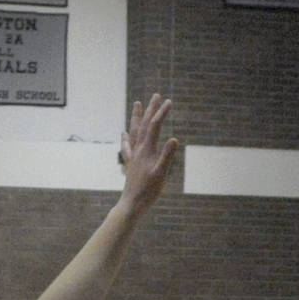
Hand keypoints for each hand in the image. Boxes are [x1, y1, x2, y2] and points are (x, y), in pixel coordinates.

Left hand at [115, 94, 177, 214]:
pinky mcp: (130, 163)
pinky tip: (124, 133)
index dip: (161, 113)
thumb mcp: (161, 174)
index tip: (169, 101)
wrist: (132, 204)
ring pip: (134, 131)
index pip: (154, 126)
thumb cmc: (148, 191)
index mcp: (146, 150)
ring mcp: (133, 155)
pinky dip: (126, 137)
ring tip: (137, 104)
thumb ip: (167, 156)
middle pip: (144, 124)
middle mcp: (138, 149)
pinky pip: (127, 145)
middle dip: (150, 109)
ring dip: (137, 116)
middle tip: (156, 95)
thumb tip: (174, 139)